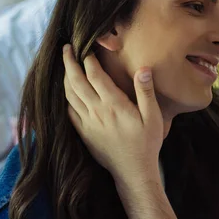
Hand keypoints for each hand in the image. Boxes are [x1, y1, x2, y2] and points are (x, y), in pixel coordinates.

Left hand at [62, 45, 163, 183]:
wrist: (133, 172)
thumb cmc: (147, 143)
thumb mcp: (153, 117)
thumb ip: (146, 92)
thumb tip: (143, 69)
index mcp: (114, 105)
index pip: (95, 76)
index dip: (88, 59)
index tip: (86, 47)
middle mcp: (97, 112)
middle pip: (76, 82)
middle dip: (69, 63)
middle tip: (66, 48)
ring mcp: (88, 123)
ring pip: (69, 96)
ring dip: (65, 78)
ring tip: (65, 65)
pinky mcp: (84, 133)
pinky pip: (69, 112)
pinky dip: (65, 98)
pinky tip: (67, 92)